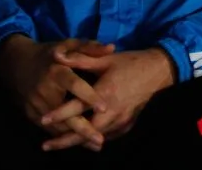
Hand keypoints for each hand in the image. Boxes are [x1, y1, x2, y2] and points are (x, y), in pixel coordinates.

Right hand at [0, 35, 114, 150]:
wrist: (17, 63)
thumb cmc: (50, 54)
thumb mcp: (68, 44)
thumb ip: (89, 47)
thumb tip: (112, 47)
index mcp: (56, 71)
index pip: (75, 85)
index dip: (89, 96)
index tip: (104, 108)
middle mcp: (44, 90)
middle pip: (65, 113)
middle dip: (83, 128)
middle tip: (100, 139)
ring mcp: (35, 104)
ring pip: (57, 125)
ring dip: (75, 137)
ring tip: (95, 144)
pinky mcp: (31, 114)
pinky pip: (49, 129)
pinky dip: (64, 136)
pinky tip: (78, 142)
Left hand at [40, 47, 175, 150]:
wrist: (158, 71)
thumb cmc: (130, 62)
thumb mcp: (105, 59)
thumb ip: (81, 59)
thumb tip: (58, 56)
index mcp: (105, 92)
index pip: (78, 107)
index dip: (59, 114)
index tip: (43, 119)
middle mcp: (113, 110)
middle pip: (85, 132)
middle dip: (64, 140)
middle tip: (46, 145)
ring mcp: (122, 119)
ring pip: (96, 137)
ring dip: (78, 142)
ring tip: (59, 144)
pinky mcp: (128, 124)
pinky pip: (109, 135)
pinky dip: (95, 138)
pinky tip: (84, 139)